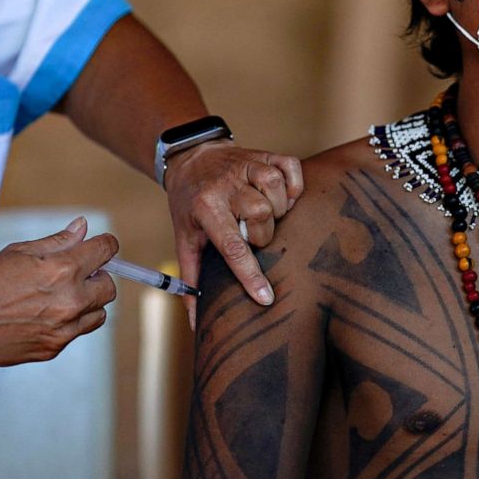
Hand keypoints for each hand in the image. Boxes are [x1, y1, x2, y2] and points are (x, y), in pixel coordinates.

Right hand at [0, 216, 118, 364]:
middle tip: (79, 276)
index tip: (102, 247)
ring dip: (88, 303)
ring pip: (99, 313)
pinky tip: (46, 316)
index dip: (106, 245)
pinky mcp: (55, 347)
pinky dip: (69, 323)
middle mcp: (71, 300)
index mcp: (64, 270)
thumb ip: (59, 241)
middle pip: (109, 287)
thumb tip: (82, 226)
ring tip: (63, 298)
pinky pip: (77, 332)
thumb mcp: (22, 251)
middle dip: (98, 277)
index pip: (106, 250)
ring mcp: (64, 327)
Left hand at [164, 140, 303, 328]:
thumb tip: (195, 324)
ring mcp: (247, 166)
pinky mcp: (264, 154)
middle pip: (260, 213)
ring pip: (276, 189)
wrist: (191, 157)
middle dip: (263, 233)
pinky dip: (294, 185)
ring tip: (269, 216)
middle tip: (254, 236)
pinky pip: (291, 168)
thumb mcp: (185, 240)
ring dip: (279, 208)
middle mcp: (226, 185)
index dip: (250, 275)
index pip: (232, 246)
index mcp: (205, 208)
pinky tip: (284, 196)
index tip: (266, 298)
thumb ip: (191, 280)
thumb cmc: (190, 205)